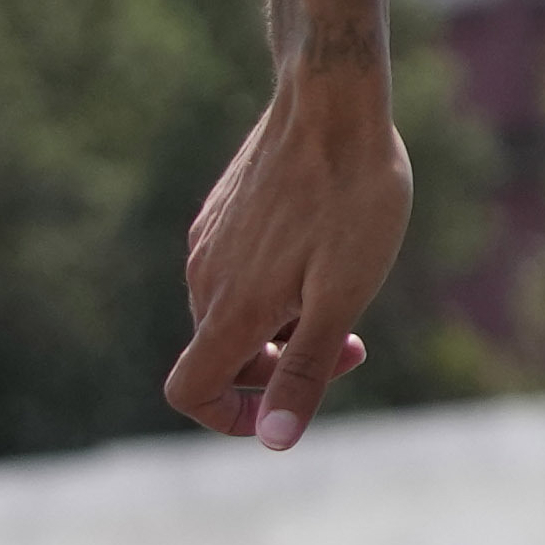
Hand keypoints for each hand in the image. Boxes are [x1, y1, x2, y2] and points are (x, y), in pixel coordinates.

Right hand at [167, 77, 409, 450]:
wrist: (331, 102)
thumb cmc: (351, 200)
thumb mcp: (342, 297)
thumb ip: (305, 372)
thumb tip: (275, 443)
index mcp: (229, 308)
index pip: (190, 392)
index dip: (232, 418)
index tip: (291, 404)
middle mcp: (203, 278)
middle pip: (222, 358)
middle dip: (282, 369)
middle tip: (354, 345)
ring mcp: (207, 242)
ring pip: (234, 315)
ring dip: (284, 327)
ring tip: (345, 293)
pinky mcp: (221, 214)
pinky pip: (237, 275)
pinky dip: (276, 289)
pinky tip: (326, 254)